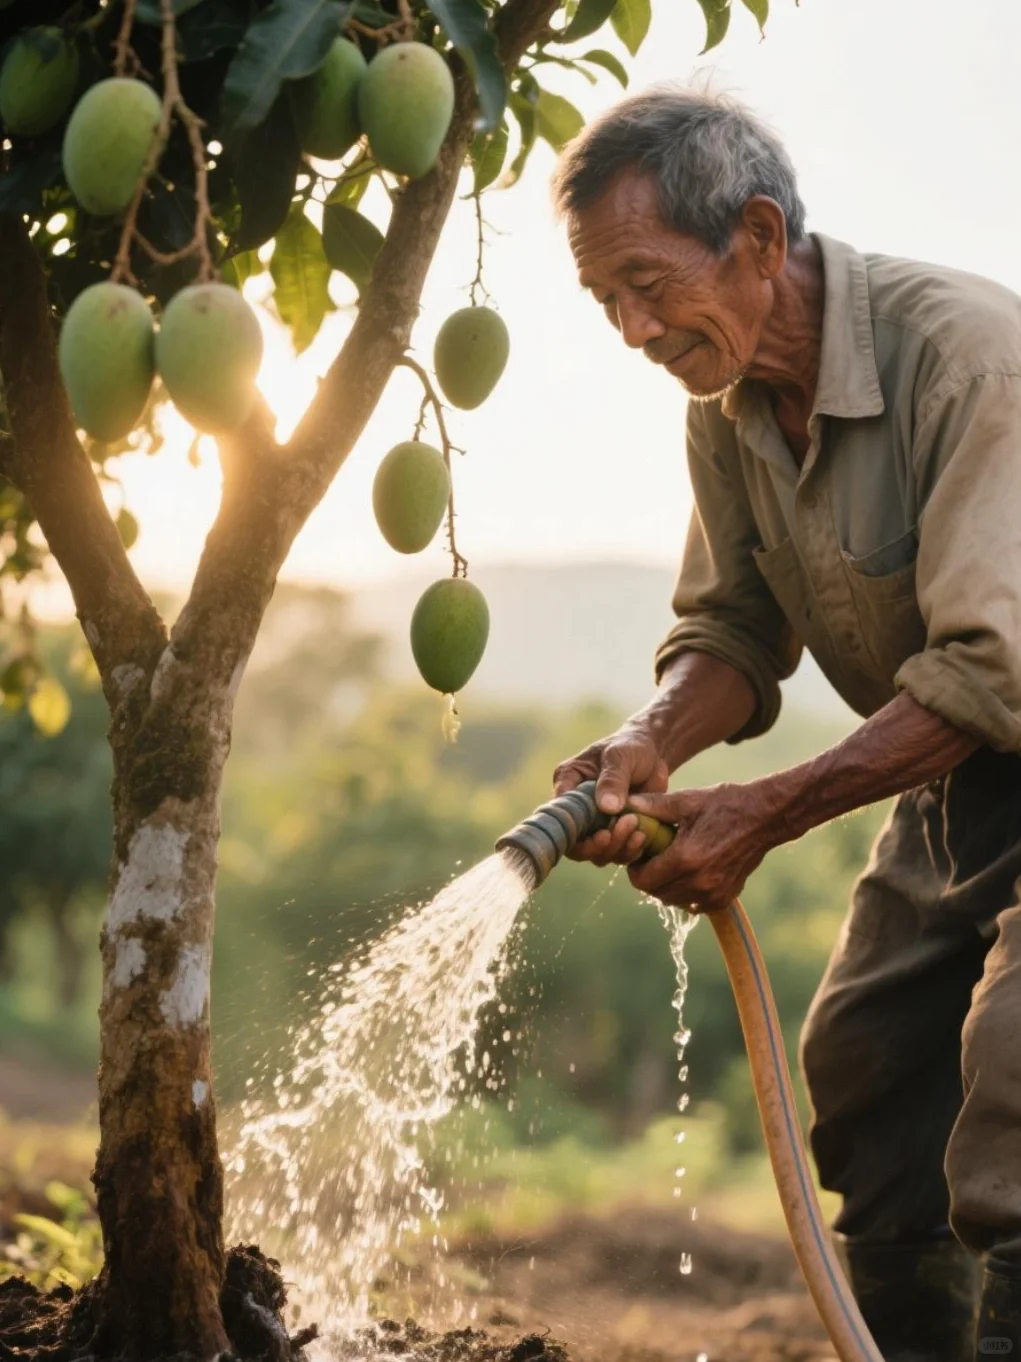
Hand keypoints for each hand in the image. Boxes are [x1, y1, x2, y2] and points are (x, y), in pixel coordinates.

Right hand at [552, 726, 668, 866]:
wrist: (653, 753)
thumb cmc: (630, 747)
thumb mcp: (620, 756)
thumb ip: (612, 779)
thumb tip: (606, 807)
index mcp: (568, 784)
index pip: (560, 817)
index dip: (575, 834)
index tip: (601, 832)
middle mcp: (577, 809)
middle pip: (576, 844)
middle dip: (597, 846)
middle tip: (618, 831)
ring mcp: (596, 823)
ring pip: (597, 853)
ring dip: (615, 848)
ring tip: (636, 830)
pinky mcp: (616, 832)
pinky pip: (617, 853)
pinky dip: (629, 851)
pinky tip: (642, 838)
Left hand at [626, 782, 777, 910]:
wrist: (765, 816)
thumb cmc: (725, 804)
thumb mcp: (687, 800)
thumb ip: (654, 806)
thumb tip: (626, 805)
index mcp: (685, 858)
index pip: (642, 880)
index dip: (635, 868)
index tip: (640, 855)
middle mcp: (698, 882)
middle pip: (656, 893)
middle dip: (649, 877)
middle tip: (654, 858)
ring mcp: (713, 893)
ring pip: (673, 901)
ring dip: (667, 886)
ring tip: (672, 863)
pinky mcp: (725, 898)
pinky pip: (694, 904)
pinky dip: (687, 893)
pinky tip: (692, 872)